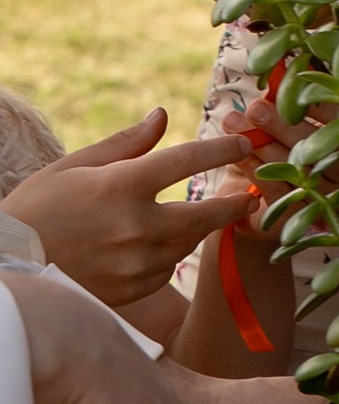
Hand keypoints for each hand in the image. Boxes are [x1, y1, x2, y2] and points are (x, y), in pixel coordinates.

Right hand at [7, 114, 254, 310]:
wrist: (9, 263)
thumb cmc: (40, 206)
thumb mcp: (76, 165)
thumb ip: (127, 142)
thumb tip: (163, 114)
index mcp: (120, 186)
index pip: (186, 160)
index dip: (221, 149)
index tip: (243, 143)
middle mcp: (134, 226)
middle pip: (205, 214)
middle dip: (234, 204)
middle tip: (249, 195)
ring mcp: (134, 263)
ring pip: (188, 243)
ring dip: (196, 228)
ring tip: (199, 216)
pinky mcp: (131, 289)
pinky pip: (167, 269)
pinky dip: (168, 254)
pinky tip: (156, 244)